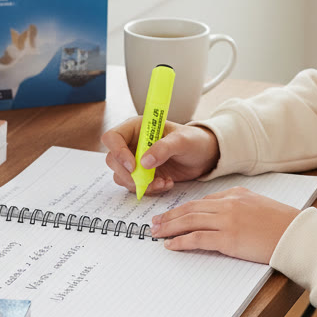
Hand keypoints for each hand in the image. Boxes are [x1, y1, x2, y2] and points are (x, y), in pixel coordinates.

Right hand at [101, 119, 219, 194]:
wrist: (204, 156)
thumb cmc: (194, 141)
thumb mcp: (182, 141)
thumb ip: (164, 148)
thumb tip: (143, 162)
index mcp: (137, 128)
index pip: (112, 137)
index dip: (118, 152)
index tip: (134, 166)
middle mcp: (131, 143)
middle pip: (113, 160)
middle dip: (129, 175)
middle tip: (149, 180)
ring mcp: (135, 160)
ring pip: (121, 176)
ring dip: (140, 184)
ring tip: (163, 182)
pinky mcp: (141, 175)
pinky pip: (134, 186)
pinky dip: (148, 189)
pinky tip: (166, 183)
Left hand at [150, 187, 300, 264]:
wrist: (296, 235)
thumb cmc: (282, 224)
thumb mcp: (259, 206)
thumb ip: (239, 206)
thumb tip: (220, 215)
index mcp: (236, 194)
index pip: (203, 201)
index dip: (184, 208)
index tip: (172, 214)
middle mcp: (229, 204)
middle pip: (191, 209)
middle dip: (170, 216)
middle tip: (155, 222)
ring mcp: (227, 221)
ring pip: (189, 221)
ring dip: (169, 227)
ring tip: (156, 232)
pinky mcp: (228, 239)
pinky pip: (197, 239)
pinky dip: (181, 241)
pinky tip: (171, 245)